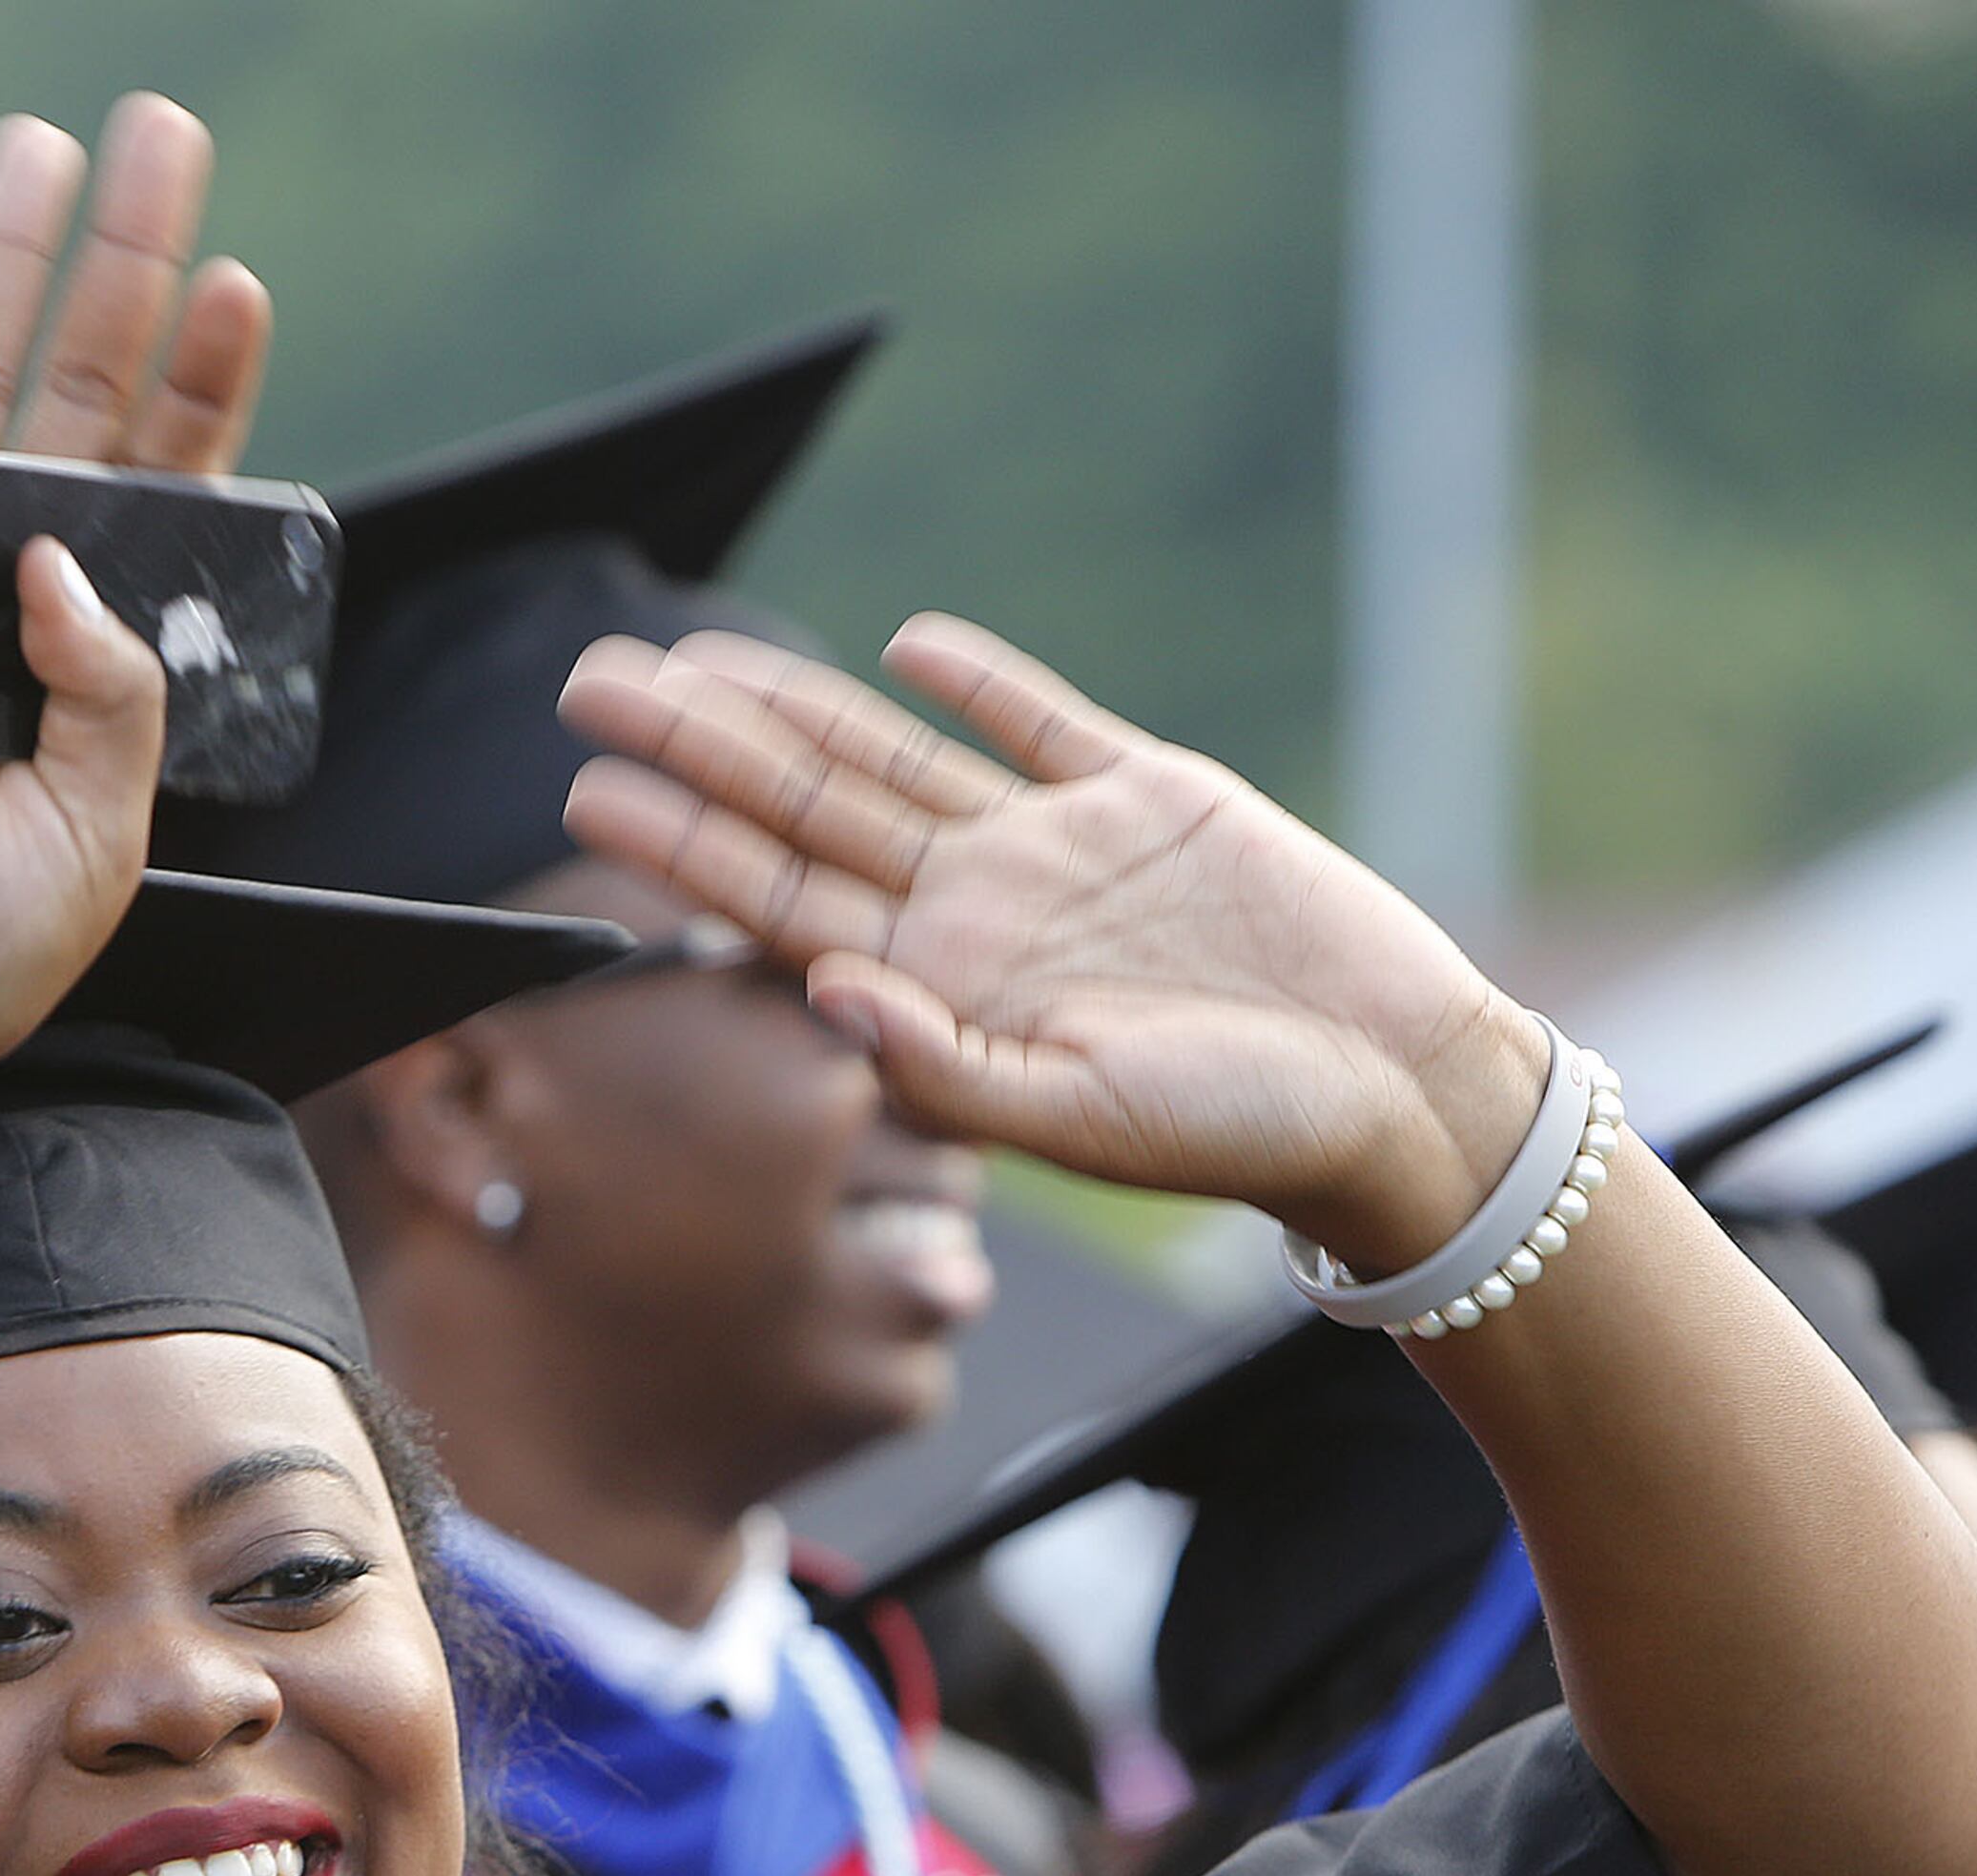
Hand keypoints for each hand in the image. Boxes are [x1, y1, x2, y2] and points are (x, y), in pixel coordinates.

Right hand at [0, 96, 272, 1157]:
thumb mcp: (102, 835)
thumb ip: (110, 693)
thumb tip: (60, 551)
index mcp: (96, 653)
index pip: (164, 486)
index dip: (202, 386)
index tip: (238, 286)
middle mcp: (5, 594)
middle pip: (75, 394)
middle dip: (121, 266)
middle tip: (162, 135)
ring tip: (35, 151)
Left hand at [559, 620, 1553, 1270]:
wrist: (1390, 1085)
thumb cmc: (1233, 1129)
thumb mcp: (1077, 1115)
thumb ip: (943, 1067)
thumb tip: (827, 994)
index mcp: (944, 988)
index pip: (779, 901)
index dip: (683, 844)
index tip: (588, 793)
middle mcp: (978, 912)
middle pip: (805, 809)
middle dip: (696, 748)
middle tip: (586, 686)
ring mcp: (1056, 851)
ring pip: (889, 756)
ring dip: (789, 706)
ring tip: (689, 659)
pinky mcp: (1148, 798)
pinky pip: (1040, 724)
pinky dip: (976, 678)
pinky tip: (903, 644)